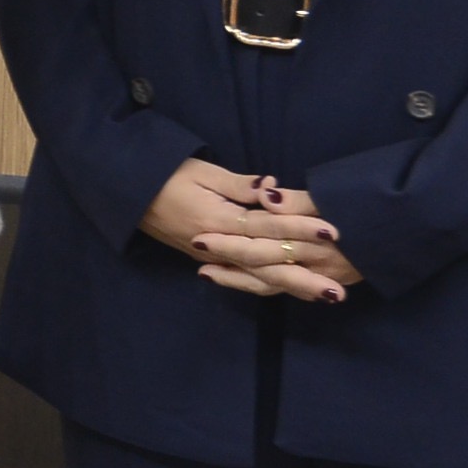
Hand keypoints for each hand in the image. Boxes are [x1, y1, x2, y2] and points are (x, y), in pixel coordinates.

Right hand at [139, 161, 361, 303]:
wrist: (127, 193)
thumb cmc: (166, 174)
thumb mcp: (202, 171)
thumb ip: (239, 185)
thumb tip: (272, 189)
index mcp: (217, 221)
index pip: (267, 226)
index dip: (300, 229)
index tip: (333, 231)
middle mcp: (217, 246)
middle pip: (267, 264)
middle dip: (304, 276)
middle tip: (339, 291)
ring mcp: (212, 257)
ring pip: (259, 277)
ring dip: (294, 286)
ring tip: (326, 295)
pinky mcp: (210, 260)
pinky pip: (245, 277)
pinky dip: (269, 285)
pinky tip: (291, 289)